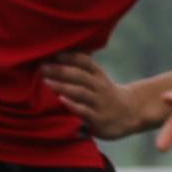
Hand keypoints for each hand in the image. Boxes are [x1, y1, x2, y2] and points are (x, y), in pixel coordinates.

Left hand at [39, 55, 170, 143]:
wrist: (130, 113)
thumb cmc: (105, 93)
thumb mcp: (98, 77)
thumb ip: (81, 67)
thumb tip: (56, 53)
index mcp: (98, 75)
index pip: (84, 61)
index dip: (69, 56)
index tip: (52, 51)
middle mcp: (99, 87)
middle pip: (79, 75)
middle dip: (60, 70)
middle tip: (41, 67)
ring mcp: (99, 102)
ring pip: (80, 91)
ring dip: (62, 86)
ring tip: (46, 81)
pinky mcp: (98, 119)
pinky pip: (84, 110)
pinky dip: (72, 105)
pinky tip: (61, 100)